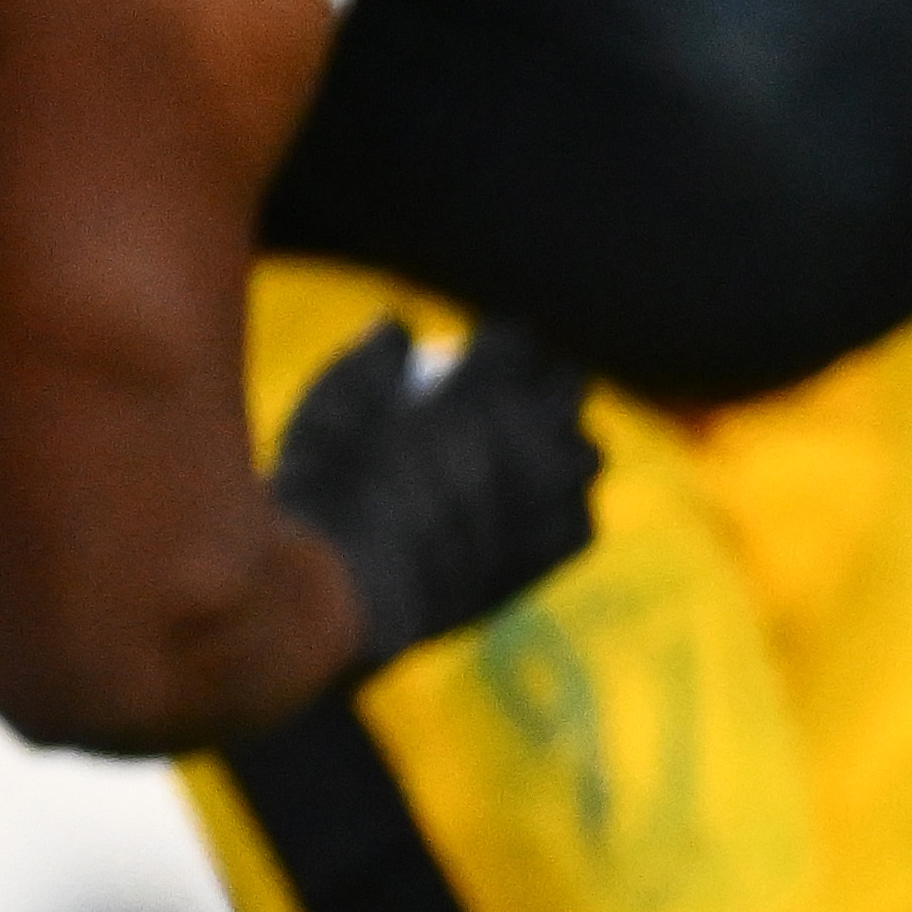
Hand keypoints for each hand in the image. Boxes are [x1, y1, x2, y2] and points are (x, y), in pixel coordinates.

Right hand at [268, 316, 599, 675]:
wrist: (345, 587)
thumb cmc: (324, 486)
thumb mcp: (330, 401)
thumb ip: (372, 355)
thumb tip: (397, 324)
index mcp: (483, 391)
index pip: (516, 341)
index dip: (499, 342)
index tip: (480, 348)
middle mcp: (532, 439)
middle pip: (569, 388)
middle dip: (548, 381)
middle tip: (521, 390)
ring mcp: (550, 497)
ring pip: (586, 455)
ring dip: (564, 444)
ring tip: (534, 450)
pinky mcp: (552, 552)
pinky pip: (578, 520)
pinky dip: (562, 508)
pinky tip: (532, 508)